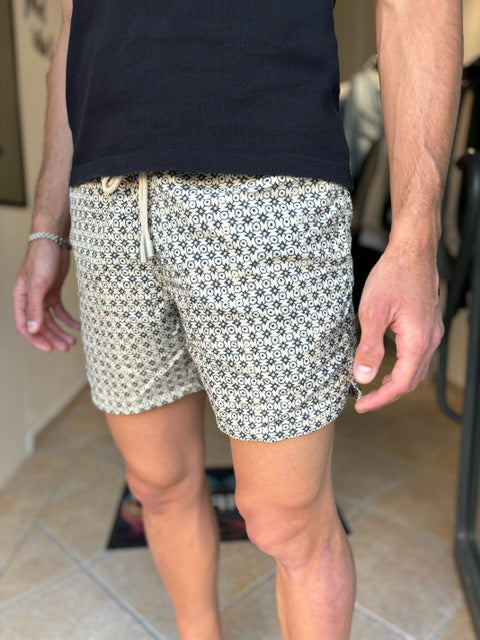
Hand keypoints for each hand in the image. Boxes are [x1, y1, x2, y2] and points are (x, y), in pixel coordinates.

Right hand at [12, 240, 79, 351]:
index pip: (24, 326)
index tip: (49, 349)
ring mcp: (42, 296)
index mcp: (21, 299)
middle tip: (65, 347)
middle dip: (52, 338)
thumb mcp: (39, 285)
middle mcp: (30, 300)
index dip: (36, 339)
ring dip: (60, 331)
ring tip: (72, 342)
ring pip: (51, 320)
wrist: (53, 239)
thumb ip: (35, 308)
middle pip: (40, 325)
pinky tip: (77, 327)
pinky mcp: (53, 292)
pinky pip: (60, 311)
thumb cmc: (42, 258)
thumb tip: (32, 330)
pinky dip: (68, 320)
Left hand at [353, 243, 443, 412]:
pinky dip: (403, 368)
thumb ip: (369, 347)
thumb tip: (363, 377)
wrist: (412, 252)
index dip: (380, 399)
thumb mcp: (372, 312)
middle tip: (364, 401)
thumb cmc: (393, 276)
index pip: (401, 384)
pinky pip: (418, 357)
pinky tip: (388, 366)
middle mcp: (430, 340)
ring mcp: (432, 333)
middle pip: (411, 381)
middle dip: (387, 394)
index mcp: (417, 341)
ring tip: (374, 388)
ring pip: (416, 370)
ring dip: (396, 383)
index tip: (360, 406)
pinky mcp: (428, 326)